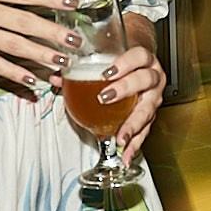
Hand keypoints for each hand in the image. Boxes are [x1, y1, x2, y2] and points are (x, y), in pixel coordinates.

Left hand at [46, 16, 166, 163]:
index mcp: (144, 60)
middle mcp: (153, 78)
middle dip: (126, 89)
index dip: (125, 63)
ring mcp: (154, 97)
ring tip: (120, 137)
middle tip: (106, 97)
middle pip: (145, 80)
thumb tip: (57, 78)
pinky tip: (125, 154)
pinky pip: (145, 131)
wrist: (141, 71)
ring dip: (132, 125)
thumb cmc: (126, 66)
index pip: (139, 56)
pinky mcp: (151, 116)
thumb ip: (81, 70)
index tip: (108, 73)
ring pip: (147, 110)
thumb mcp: (107, 64)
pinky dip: (134, 144)